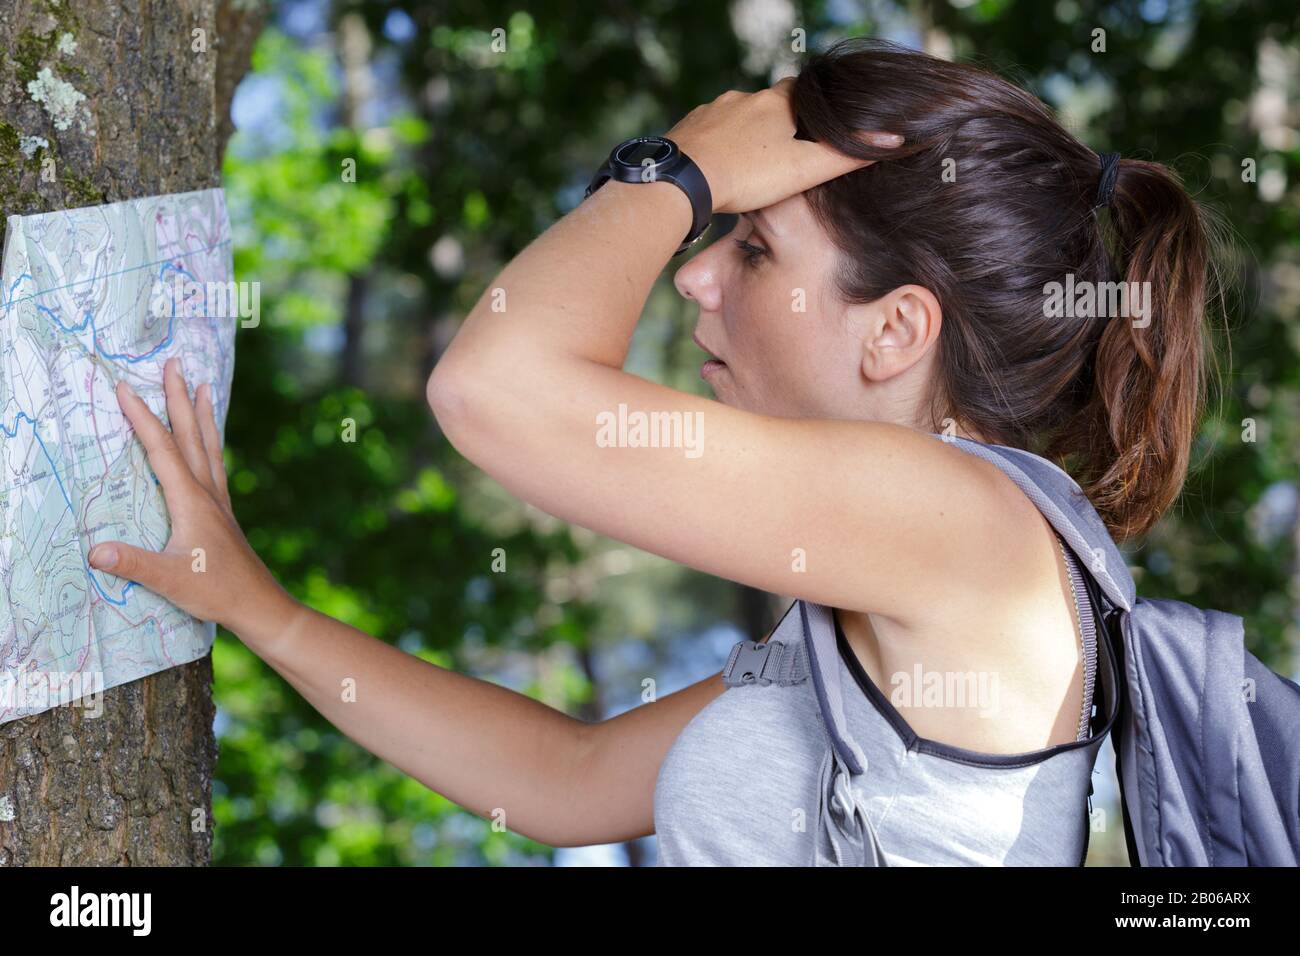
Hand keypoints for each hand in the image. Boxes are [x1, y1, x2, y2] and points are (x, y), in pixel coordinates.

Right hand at [87, 357, 296, 637]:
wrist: (258, 604)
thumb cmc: (215, 591)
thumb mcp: (169, 580)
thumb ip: (133, 564)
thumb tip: (95, 550)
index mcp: (191, 501)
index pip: (162, 450)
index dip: (142, 418)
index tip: (124, 387)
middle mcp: (208, 493)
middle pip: (191, 436)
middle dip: (178, 399)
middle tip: (174, 363)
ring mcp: (219, 500)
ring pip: (208, 446)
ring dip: (201, 414)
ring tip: (202, 385)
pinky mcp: (224, 512)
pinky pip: (215, 464)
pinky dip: (210, 442)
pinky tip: (210, 440)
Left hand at [665, 76, 901, 214]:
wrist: (682, 181)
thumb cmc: (746, 175)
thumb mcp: (804, 169)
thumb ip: (846, 156)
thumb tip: (894, 140)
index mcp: (776, 102)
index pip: (802, 93)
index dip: (811, 112)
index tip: (813, 132)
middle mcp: (743, 98)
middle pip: (768, 106)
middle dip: (776, 127)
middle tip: (780, 158)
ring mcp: (712, 111)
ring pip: (736, 119)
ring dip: (744, 138)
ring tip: (748, 168)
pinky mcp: (687, 128)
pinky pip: (708, 133)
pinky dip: (717, 146)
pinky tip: (718, 169)